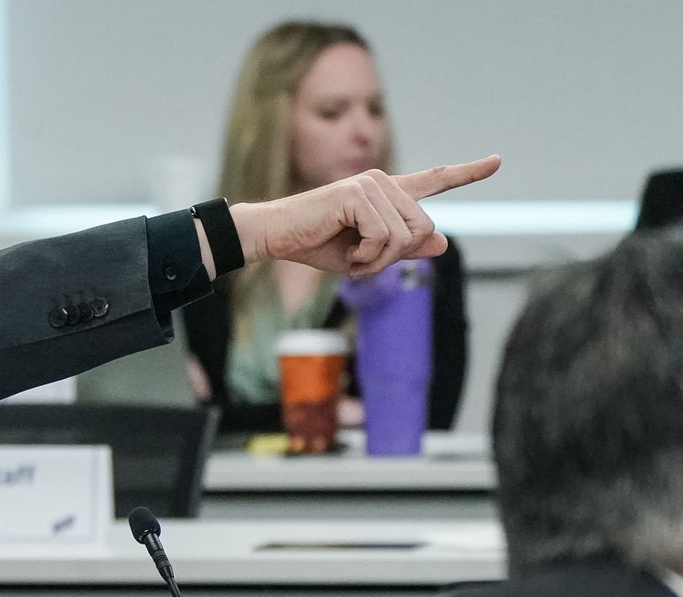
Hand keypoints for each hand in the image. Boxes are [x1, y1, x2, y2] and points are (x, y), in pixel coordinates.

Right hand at [231, 156, 500, 275]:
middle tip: (361, 261)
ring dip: (378, 260)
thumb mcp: (366, 255)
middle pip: (423, 228)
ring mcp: (370, 185)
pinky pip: (384, 237)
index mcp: (386, 194)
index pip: (433, 180)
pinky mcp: (358, 194)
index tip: (497, 161)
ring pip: (405, 236)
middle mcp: (382, 182)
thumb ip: (404, 248)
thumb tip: (443, 242)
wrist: (274, 238)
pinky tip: (347, 253)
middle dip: (395, 257)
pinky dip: (367, 257)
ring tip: (351, 257)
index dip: (466, 173)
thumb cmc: (315, 245)